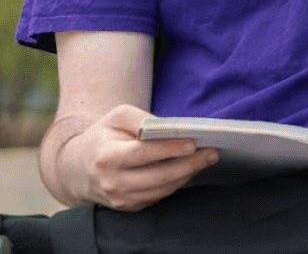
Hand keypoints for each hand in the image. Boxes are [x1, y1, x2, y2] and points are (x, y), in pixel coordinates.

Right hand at [63, 104, 217, 210]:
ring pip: (163, 188)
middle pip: (159, 176)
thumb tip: (170, 127)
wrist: (79, 168)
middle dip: (190, 164)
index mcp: (107, 157)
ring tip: (208, 158)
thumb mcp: (117, 117)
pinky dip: (178, 182)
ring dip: (188, 174)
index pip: (143, 153)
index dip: (170, 149)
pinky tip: (190, 169)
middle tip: (213, 152)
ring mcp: (120, 199)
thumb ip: (141, 118)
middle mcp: (112, 182)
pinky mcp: (129, 207)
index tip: (194, 142)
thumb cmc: (104, 136)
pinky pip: (159, 195)